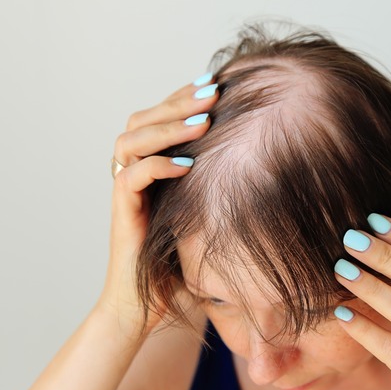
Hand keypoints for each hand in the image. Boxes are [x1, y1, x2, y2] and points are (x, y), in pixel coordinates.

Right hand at [99, 74, 217, 335]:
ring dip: (166, 126)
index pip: (160, 116)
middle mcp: (134, 173)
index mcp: (151, 167)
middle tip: (214, 89)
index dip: (184, 97)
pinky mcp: (123, 214)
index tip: (220, 83)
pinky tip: (188, 165)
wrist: (151, 306)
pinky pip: (130, 177)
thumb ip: (221, 185)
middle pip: (142, 118)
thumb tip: (268, 158)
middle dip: (178, 100)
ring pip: (130, 139)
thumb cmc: (185, 262)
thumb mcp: (209, 214)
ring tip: (203, 120)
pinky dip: (157, 165)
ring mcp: (126, 192)